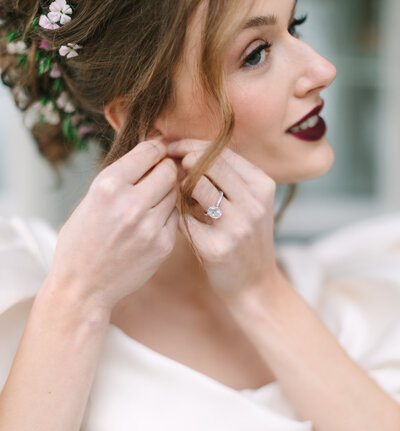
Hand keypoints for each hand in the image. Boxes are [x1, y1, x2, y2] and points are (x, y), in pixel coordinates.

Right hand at [50, 140, 178, 311]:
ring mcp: (150, 226)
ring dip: (166, 194)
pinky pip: (175, 217)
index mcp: (108, 186)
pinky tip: (150, 224)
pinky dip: (166, 216)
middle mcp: (131, 204)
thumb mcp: (90, 200)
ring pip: (175, 193)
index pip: (149, 152)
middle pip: (169, 171)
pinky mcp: (163, 244)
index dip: (156, 150)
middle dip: (166, 170)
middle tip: (159, 176)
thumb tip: (152, 153)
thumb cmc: (81, 241)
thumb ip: (120, 178)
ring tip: (149, 204)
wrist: (82, 286)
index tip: (158, 153)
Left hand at [168, 139, 278, 298]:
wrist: (255, 285)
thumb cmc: (245, 239)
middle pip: (209, 164)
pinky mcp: (217, 247)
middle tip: (164, 159)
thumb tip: (188, 149)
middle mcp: (253, 203)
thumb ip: (228, 178)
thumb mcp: (250, 204)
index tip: (172, 145)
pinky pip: (185, 218)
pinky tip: (177, 219)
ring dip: (179, 185)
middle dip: (181, 157)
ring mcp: (237, 226)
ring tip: (175, 191)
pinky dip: (177, 214)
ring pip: (197, 187)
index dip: (193, 144)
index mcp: (262, 186)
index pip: (223, 152)